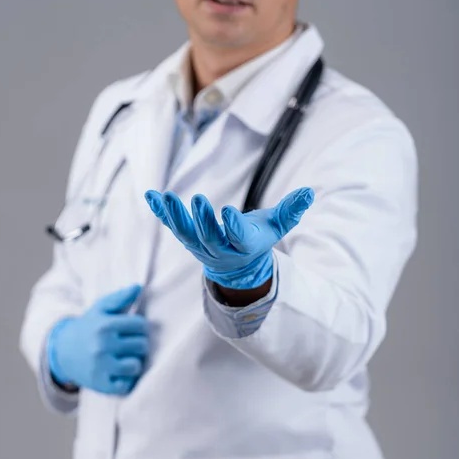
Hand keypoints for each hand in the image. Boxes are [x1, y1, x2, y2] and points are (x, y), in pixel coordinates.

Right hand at [48, 284, 148, 395]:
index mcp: (105, 326)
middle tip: (130, 344)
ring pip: (137, 365)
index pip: (140, 325)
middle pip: (142, 345)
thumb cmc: (88, 327)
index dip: (140, 327)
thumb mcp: (100, 309)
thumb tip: (139, 287)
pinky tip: (119, 372)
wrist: (62, 352)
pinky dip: (126, 379)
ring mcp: (101, 367)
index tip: (133, 329)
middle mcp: (102, 346)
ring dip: (135, 362)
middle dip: (139, 343)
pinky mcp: (101, 385)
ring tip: (126, 357)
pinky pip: (127, 385)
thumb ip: (120, 297)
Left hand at [144, 188, 313, 289]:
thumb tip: (309, 192)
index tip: (228, 212)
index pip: (239, 238)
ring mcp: (200, 246)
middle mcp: (220, 250)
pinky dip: (161, 212)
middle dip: (203, 220)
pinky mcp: (187, 239)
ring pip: (186, 234)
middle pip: (209, 238)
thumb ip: (290, 211)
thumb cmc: (258, 240)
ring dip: (175, 217)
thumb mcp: (276, 227)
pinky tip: (150, 195)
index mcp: (244, 247)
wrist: (237, 266)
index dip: (234, 227)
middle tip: (197, 201)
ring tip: (166, 197)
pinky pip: (172, 226)